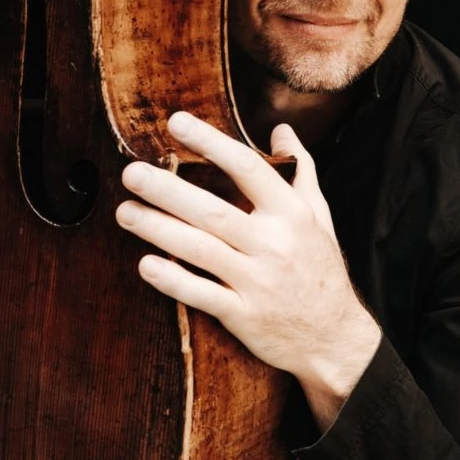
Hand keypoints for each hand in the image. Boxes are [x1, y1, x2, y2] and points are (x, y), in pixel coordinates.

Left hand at [115, 112, 380, 422]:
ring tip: (125, 211)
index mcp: (292, 215)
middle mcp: (274, 245)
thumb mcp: (320, 215)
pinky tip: (145, 264)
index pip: (248, 169)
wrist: (335, 336)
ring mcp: (257, 282)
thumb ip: (301, 170)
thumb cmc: (321, 269)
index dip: (211, 143)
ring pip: (201, 251)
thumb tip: (282, 129)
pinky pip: (202, 296)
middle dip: (168, 191)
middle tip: (132, 173)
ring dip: (158, 230)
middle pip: (213, 211)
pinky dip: (173, 280)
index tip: (176, 123)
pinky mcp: (243, 315)